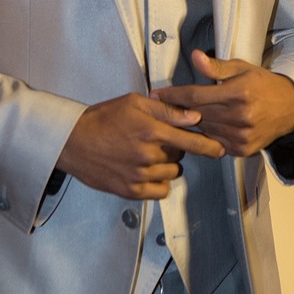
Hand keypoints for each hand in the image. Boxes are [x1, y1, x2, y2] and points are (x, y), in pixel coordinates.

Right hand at [57, 92, 224, 199]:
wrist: (73, 141)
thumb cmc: (102, 118)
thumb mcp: (134, 103)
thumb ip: (166, 110)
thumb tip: (194, 116)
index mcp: (151, 130)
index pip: (191, 141)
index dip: (209, 146)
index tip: (220, 149)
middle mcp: (147, 155)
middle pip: (180, 156)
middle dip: (175, 149)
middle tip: (157, 140)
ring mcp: (139, 175)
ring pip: (171, 173)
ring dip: (166, 165)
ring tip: (147, 154)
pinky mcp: (130, 190)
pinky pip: (160, 190)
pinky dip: (158, 182)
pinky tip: (146, 171)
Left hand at [152, 50, 293, 156]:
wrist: (291, 108)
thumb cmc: (262, 85)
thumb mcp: (241, 69)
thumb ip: (215, 67)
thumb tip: (195, 57)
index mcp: (238, 93)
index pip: (195, 96)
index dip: (173, 96)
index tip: (155, 94)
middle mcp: (240, 116)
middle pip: (196, 115)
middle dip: (177, 110)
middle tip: (159, 106)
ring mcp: (241, 136)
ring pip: (203, 130)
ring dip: (191, 124)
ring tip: (179, 116)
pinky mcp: (242, 150)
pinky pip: (215, 143)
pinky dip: (208, 134)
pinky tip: (204, 127)